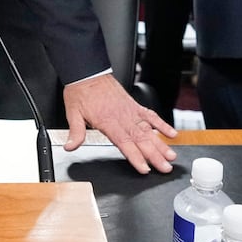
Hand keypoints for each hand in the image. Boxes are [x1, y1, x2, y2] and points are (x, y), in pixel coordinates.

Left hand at [62, 73, 176, 173]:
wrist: (87, 73)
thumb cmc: (80, 92)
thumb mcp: (73, 113)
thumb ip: (76, 132)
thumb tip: (70, 147)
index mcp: (108, 122)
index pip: (125, 143)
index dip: (136, 157)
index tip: (144, 168)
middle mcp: (122, 117)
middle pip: (141, 140)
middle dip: (154, 156)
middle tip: (165, 168)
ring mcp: (130, 111)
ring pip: (149, 130)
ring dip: (161, 144)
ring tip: (171, 156)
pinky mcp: (134, 106)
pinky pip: (150, 116)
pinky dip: (162, 125)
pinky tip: (171, 134)